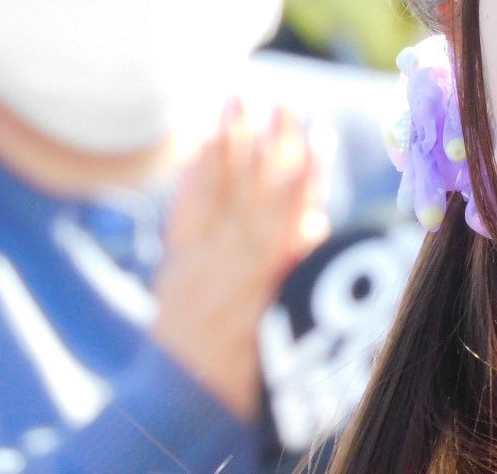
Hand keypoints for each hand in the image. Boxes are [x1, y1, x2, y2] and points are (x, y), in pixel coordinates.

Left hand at [151, 100, 328, 418]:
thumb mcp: (290, 312)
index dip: (309, 171)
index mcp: (275, 274)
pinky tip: (206, 141)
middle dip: (274, 143)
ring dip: (233, 141)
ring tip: (241, 97)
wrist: (190, 399)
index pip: (298, 210)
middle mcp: (239, 260)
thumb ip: (301, 264)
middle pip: (260, 189)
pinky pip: (188, 207)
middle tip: (285, 102)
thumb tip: (315, 221)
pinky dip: (197, 173)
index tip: (319, 134)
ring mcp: (204, 256)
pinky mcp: (177, 258)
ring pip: (223, 189)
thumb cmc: (256, 360)